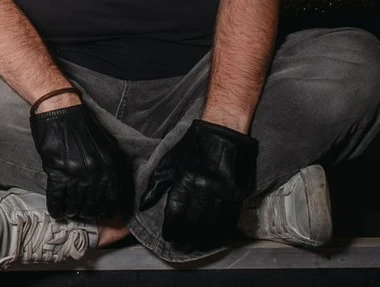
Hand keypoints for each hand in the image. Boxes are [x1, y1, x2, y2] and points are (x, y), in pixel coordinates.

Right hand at [30, 98, 134, 221]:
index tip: (101, 213)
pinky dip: (56, 208)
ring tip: (70, 212)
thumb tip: (112, 185)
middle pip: (93, 204)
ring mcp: (76, 174)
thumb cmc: (81, 124)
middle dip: (88, 212)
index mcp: (110, 166)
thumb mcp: (105, 144)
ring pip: (75, 203)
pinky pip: (57, 197)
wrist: (59, 109)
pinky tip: (56, 212)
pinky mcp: (57, 172)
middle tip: (83, 214)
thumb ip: (109, 165)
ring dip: (72, 211)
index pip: (112, 199)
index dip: (106, 210)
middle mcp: (96, 173)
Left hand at [140, 119, 257, 254]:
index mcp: (185, 179)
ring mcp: (222, 193)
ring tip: (195, 248)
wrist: (223, 133)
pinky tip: (215, 239)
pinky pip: (229, 219)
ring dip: (203, 239)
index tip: (168, 237)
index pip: (175, 210)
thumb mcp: (169, 160)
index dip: (171, 227)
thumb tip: (143, 203)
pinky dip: (221, 232)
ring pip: (212, 223)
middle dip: (185, 237)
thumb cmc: (193, 146)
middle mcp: (204, 188)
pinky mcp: (236, 195)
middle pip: (193, 221)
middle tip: (180, 247)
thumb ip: (156, 182)